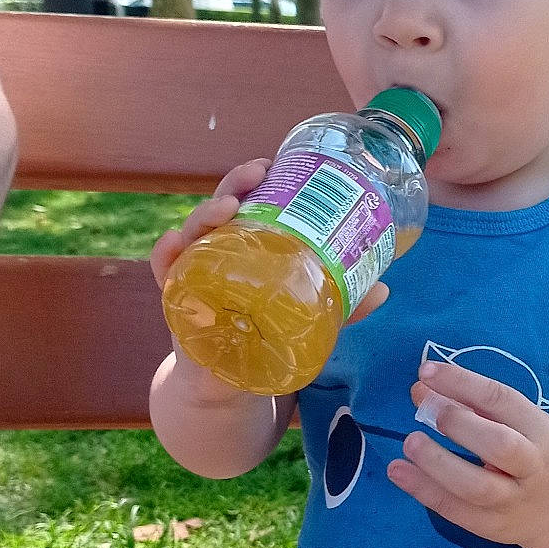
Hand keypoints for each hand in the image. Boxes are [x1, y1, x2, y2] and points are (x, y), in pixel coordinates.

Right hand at [151, 158, 388, 315]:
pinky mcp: (177, 302)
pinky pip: (166, 273)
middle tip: (257, 174)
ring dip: (205, 214)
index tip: (274, 164)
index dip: (257, 181)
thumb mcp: (307, 316)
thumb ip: (342, 304)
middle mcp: (219, 253)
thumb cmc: (264, 336)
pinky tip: (172, 244)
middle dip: (235, 185)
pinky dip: (165, 256)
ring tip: (226, 207)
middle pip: (222, 209)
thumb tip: (384, 290)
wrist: (227, 383)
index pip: (250, 204)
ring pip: (194, 234)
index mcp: (249, 246)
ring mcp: (195, 274)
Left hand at [390, 355, 548, 547]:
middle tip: (426, 409)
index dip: (463, 383)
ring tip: (410, 442)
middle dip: (459, 424)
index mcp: (542, 432)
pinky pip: (455, 511)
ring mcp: (513, 502)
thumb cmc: (538, 454)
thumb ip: (476, 406)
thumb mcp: (524, 425)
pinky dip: (423, 490)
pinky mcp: (492, 527)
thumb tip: (423, 387)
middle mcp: (533, 468)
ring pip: (475, 487)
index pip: (503, 401)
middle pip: (499, 447)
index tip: (426, 370)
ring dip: (437, 462)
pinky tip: (397, 471)